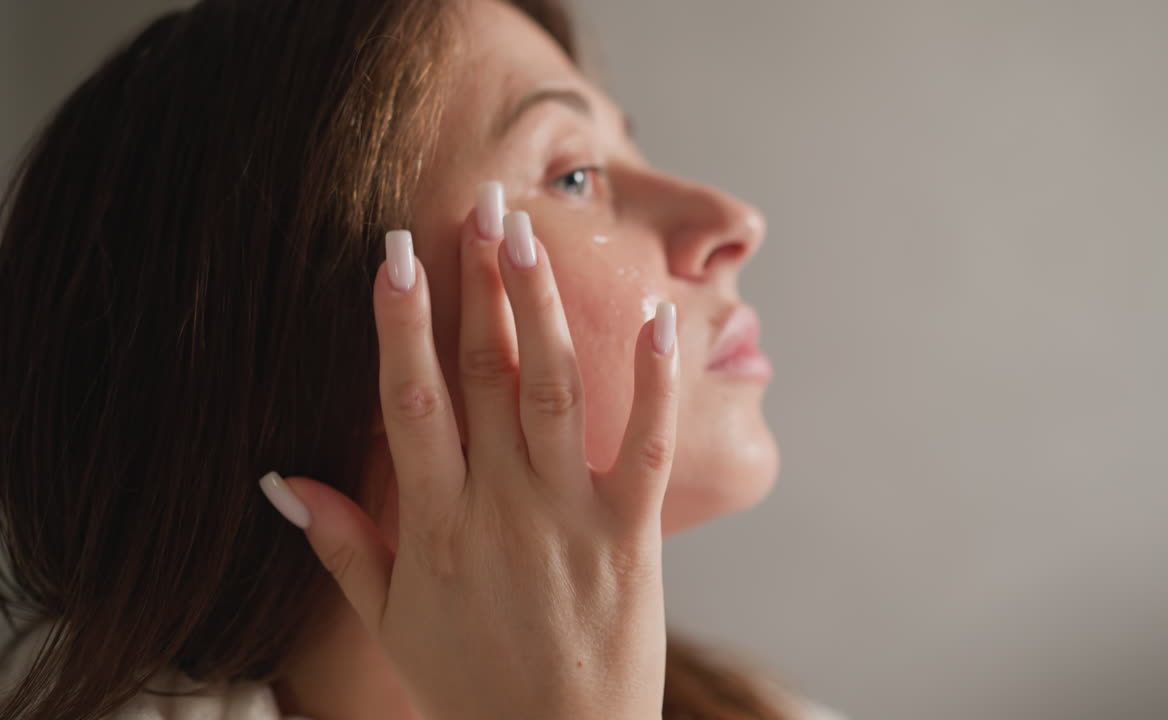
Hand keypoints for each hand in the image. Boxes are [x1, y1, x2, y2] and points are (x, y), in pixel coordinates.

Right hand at [260, 181, 678, 719]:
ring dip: (541, 309)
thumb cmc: (468, 684)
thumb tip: (280, 478)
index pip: (411, 402)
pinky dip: (651, 381)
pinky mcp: (631, 534)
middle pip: (487, 376)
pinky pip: (645, 444)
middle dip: (478, 286)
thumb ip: (342, 543)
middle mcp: (500, 507)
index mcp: (434, 525)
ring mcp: (570, 516)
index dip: (401, 324)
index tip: (394, 255)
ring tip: (527, 236)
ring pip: (555, 392)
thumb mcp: (390, 619)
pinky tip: (653, 317)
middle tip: (478, 206)